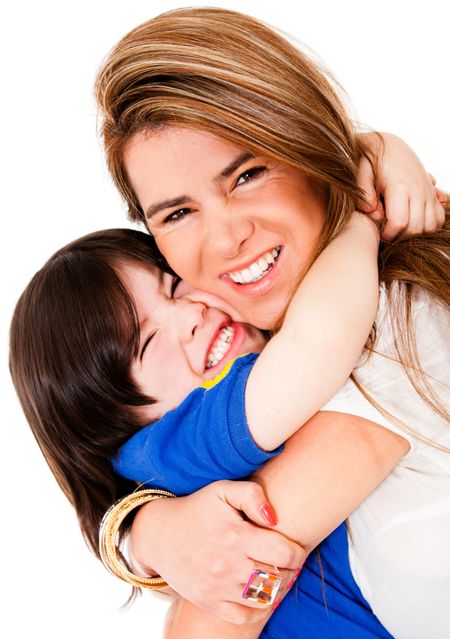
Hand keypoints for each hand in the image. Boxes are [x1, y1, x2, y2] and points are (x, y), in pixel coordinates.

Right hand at [129, 480, 304, 623]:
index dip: (297, 551)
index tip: (294, 547)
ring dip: (278, 588)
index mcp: (236, 536)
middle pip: (278, 577)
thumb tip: (274, 518)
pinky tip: (259, 591)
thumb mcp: (222, 490)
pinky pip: (245, 615)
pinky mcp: (209, 602)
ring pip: (265, 598)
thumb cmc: (198, 509)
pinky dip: (258, 607)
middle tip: (289, 561)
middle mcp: (228, 565)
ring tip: (277, 575)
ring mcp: (218, 587)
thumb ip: (252, 495)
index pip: (285, 554)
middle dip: (291, 570)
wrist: (161, 534)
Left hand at [357, 132, 445, 239]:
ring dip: (416, 233)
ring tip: (399, 228)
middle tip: (388, 234)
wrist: (389, 146)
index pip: (400, 223)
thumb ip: (364, 192)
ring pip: (431, 225)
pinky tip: (413, 222)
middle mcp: (418, 190)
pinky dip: (429, 225)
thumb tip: (373, 214)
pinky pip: (439, 218)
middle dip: (401, 237)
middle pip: (416, 228)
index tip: (380, 234)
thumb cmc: (370, 160)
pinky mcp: (432, 193)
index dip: (389, 235)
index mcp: (399, 187)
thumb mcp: (361, 171)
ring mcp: (427, 192)